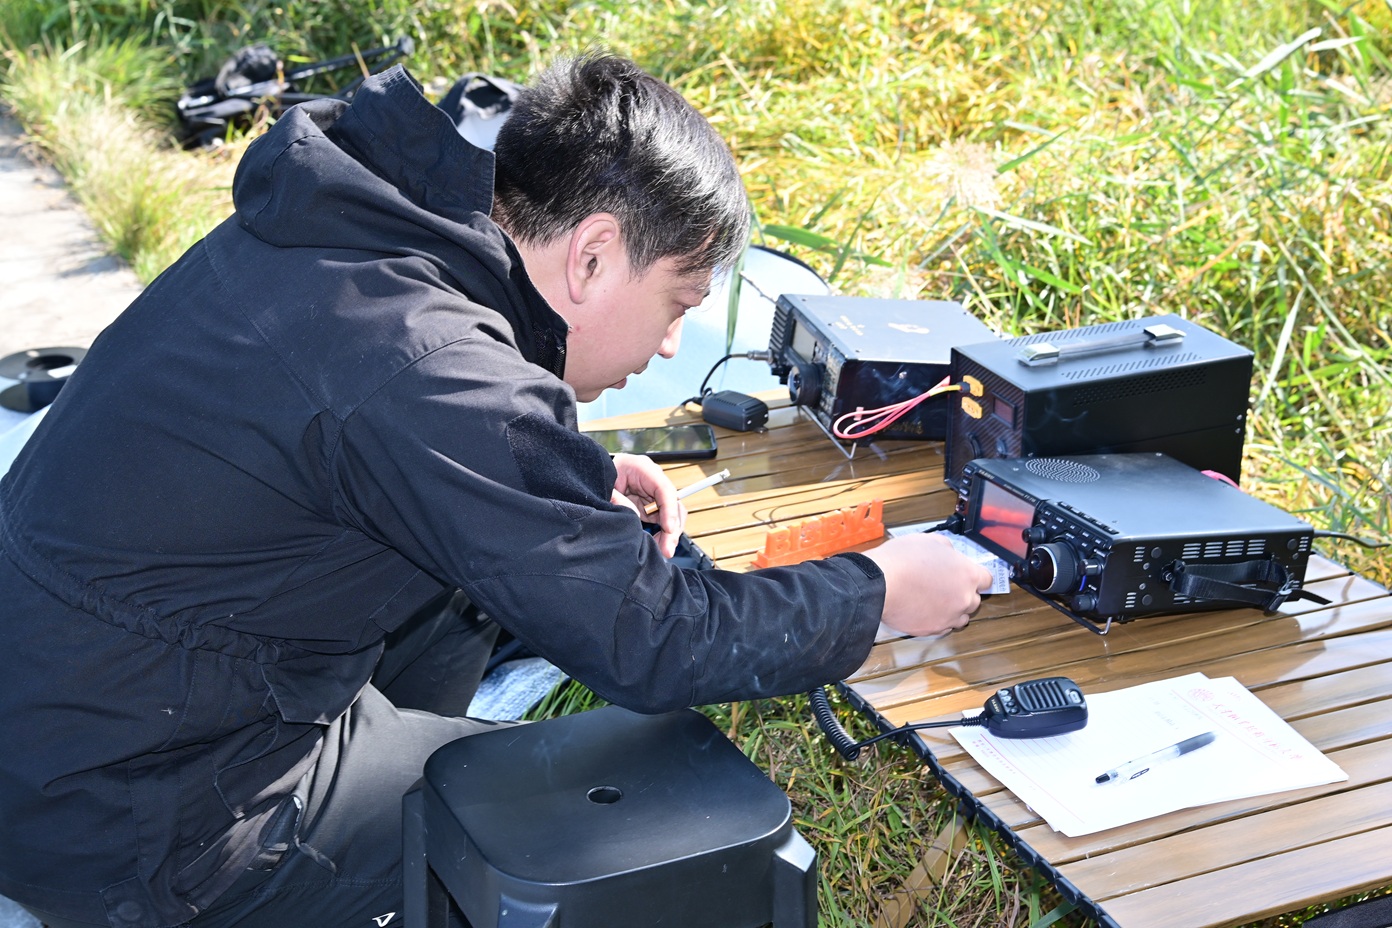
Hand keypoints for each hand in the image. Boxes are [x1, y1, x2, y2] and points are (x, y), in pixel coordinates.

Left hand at [609, 453, 685, 556]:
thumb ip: (618, 500)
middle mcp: (653, 479)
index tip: (668, 529)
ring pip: (673, 514)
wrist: (595, 476)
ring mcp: (654, 494)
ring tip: (664, 550)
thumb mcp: (606, 488)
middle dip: (673, 528)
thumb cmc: (600, 477)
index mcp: (642, 468)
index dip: (669, 510)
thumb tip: (634, 515)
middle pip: (673, 504)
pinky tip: (658, 545)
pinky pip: (664, 520)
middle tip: (667, 549)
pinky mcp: (652, 506)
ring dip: (670, 534)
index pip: (664, 489)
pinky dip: (663, 534)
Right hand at [863, 532, 994, 637]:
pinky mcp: (932, 630)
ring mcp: (949, 618)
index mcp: (967, 575)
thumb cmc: (903, 559)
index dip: (976, 576)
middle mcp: (964, 599)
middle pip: (975, 600)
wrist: (880, 584)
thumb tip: (949, 554)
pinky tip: (924, 610)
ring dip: (952, 609)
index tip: (967, 576)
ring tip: (934, 599)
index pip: (987, 580)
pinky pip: (942, 627)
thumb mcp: (929, 540)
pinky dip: (937, 620)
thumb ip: (947, 549)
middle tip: (945, 585)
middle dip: (963, 593)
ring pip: (960, 617)